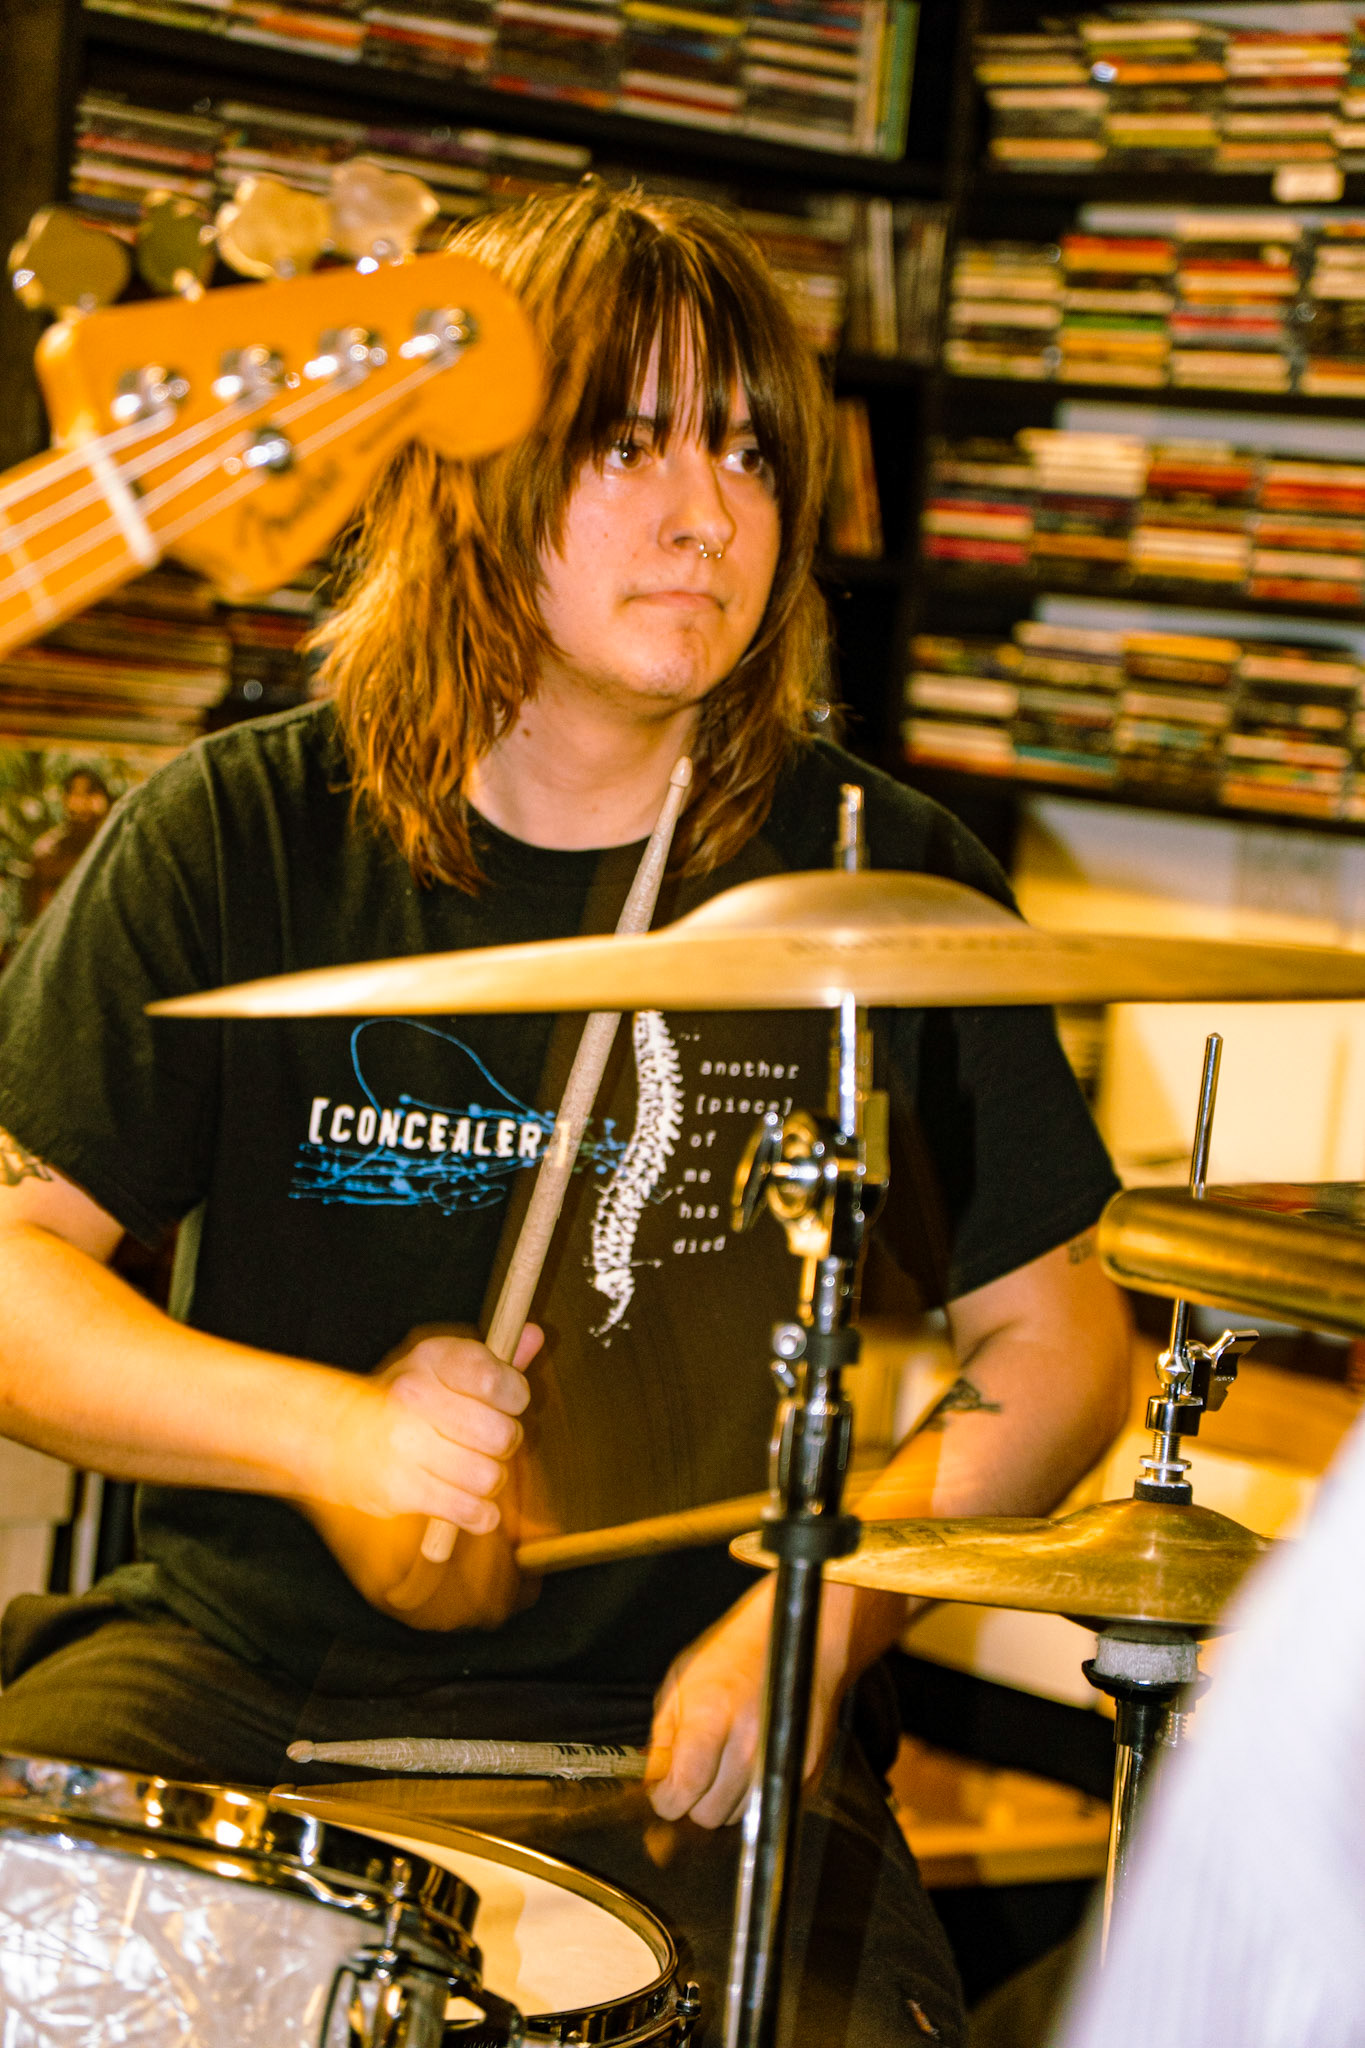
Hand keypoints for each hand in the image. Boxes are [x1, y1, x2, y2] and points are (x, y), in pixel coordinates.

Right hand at [317, 1323, 540, 1530]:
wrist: (335, 1436)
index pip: (496, 1379)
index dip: (516, 1396)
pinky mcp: (398, 1488)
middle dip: (505, 1443)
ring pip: (490, 1476)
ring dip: (491, 1479)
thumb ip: (495, 1358)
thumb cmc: (409, 1401)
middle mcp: (414, 1395)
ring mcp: (402, 1443)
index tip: (508, 1402)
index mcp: (431, 1358)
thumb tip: (535, 1336)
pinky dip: (480, 1513)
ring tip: (474, 1470)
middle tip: (489, 1442)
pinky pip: (468, 1510)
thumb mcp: (446, 1367)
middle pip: (502, 1434)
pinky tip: (472, 1502)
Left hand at [645, 1580, 839, 1828]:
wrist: (795, 1640)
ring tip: (722, 1762)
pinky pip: (764, 1806)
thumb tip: (651, 1779)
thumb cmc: (733, 1653)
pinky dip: (750, 1795)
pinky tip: (748, 1761)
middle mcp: (749, 1745)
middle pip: (709, 1814)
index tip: (662, 1790)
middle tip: (692, 1773)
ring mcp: (780, 1760)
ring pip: (736, 1817)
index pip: (684, 1789)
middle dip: (693, 1800)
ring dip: (723, 1800)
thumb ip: (663, 1735)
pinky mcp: (805, 1771)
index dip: (665, 1798)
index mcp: (713, 1718)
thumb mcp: (681, 1680)